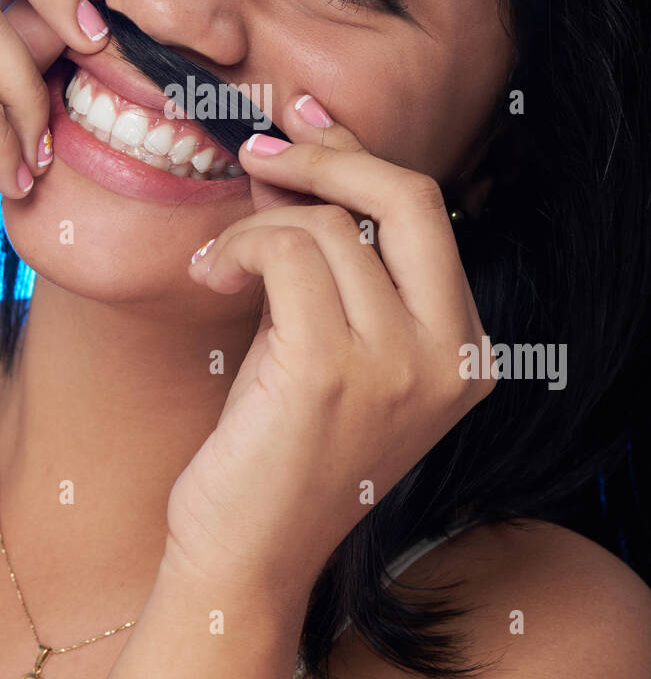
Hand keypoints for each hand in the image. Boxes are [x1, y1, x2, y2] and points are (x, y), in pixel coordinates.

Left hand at [168, 96, 496, 604]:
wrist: (245, 556)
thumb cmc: (280, 447)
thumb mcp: (324, 339)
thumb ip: (328, 253)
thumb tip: (294, 152)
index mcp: (467, 351)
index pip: (427, 215)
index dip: (360, 155)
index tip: (304, 122)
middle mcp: (452, 356)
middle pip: (409, 195)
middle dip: (329, 153)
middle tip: (260, 150)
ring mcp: (399, 366)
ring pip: (328, 225)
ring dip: (257, 226)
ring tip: (221, 263)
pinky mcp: (332, 370)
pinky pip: (285, 252)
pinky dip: (239, 246)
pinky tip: (211, 276)